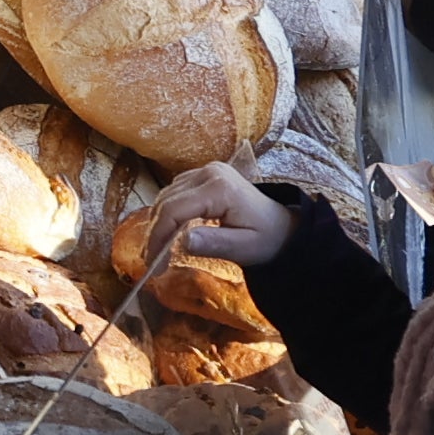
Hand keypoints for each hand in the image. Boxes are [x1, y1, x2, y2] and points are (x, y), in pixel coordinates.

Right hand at [143, 162, 287, 266]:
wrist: (282, 226)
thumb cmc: (265, 239)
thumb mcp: (243, 248)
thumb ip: (213, 244)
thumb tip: (182, 242)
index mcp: (219, 189)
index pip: (174, 210)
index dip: (158, 237)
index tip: (153, 263)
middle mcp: (209, 173)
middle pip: (166, 201)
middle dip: (155, 233)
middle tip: (152, 261)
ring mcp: (206, 171)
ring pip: (166, 195)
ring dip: (159, 222)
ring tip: (158, 250)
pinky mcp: (204, 175)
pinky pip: (175, 192)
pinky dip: (168, 212)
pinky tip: (170, 232)